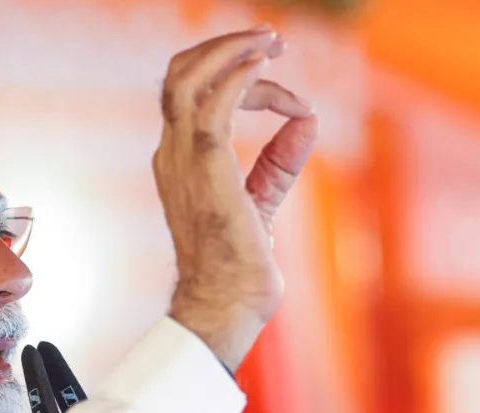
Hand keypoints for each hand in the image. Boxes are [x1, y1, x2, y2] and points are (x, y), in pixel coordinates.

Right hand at [154, 26, 317, 370]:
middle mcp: (172, 155)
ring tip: (270, 42)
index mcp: (178, 164)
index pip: (194, 99)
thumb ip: (279, 162)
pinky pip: (216, 101)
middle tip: (268, 41)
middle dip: (221, 48)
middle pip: (178, 76)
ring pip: (188, 78)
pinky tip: (267, 69)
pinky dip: (241, 75)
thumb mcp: (263, 201)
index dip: (239, 82)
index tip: (289, 99)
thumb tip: (307, 120)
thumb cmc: (240, 268)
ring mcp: (183, 159)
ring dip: (231, 51)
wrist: (227, 304)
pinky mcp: (206, 165)